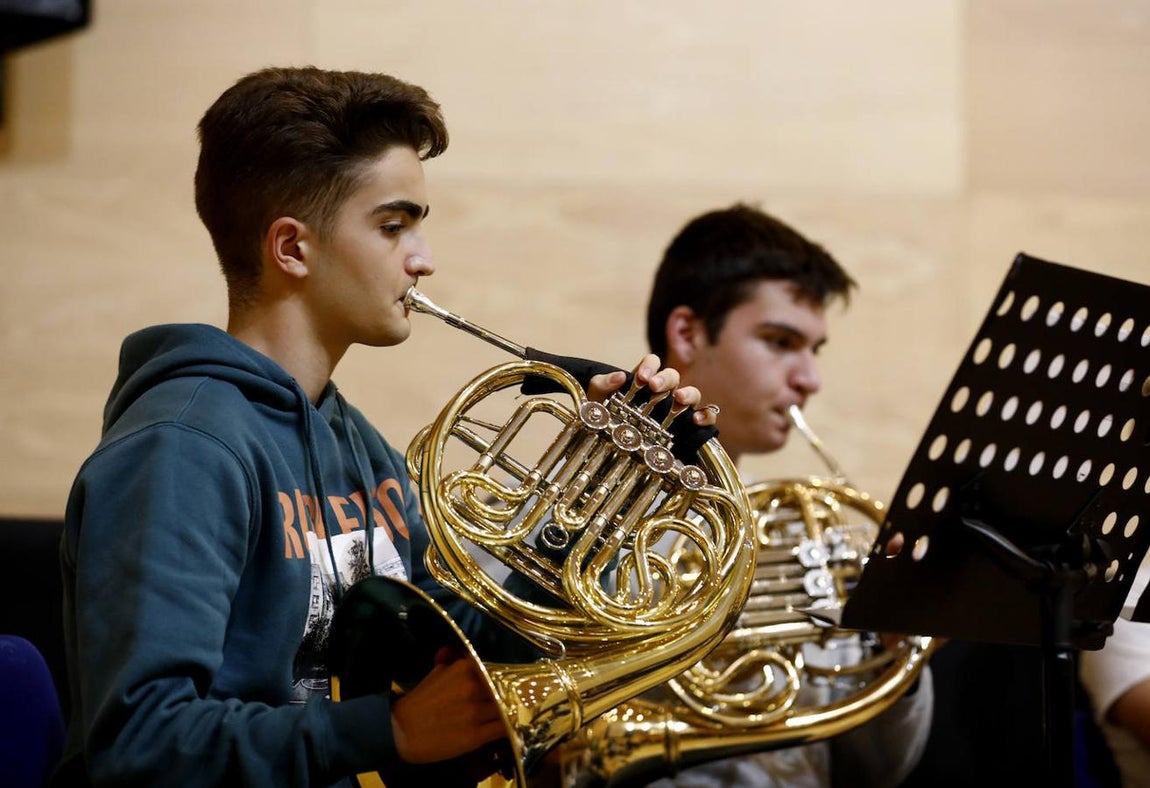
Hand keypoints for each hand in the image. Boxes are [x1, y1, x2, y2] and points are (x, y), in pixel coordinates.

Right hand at [390, 647, 506, 763]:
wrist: (401, 731)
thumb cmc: (419, 702)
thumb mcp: (434, 673)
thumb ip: (449, 660)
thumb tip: (452, 649)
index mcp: (464, 669)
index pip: (496, 669)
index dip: (503, 676)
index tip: (509, 681)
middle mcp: (473, 687)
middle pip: (505, 688)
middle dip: (510, 693)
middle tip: (517, 697)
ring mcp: (476, 712)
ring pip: (508, 708)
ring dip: (512, 710)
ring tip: (516, 712)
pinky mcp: (476, 736)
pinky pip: (503, 729)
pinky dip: (510, 727)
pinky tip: (512, 727)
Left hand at [587, 353, 718, 426]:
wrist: (612, 452)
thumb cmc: (606, 421)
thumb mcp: (596, 401)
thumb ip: (602, 386)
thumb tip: (619, 376)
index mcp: (644, 381)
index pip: (652, 363)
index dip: (649, 366)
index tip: (641, 377)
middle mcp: (664, 393)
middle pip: (672, 376)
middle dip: (665, 379)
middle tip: (654, 387)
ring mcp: (678, 409)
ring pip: (692, 393)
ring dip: (688, 394)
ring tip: (678, 400)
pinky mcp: (689, 428)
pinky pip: (706, 416)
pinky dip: (707, 414)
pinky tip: (697, 420)